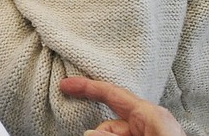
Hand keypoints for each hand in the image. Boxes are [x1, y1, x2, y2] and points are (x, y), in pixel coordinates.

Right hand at [60, 77, 185, 135]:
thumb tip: (91, 133)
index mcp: (150, 114)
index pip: (111, 93)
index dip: (85, 87)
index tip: (65, 85)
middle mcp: (150, 122)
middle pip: (111, 121)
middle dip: (96, 130)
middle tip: (79, 129)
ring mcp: (150, 134)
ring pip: (116, 134)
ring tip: (94, 135)